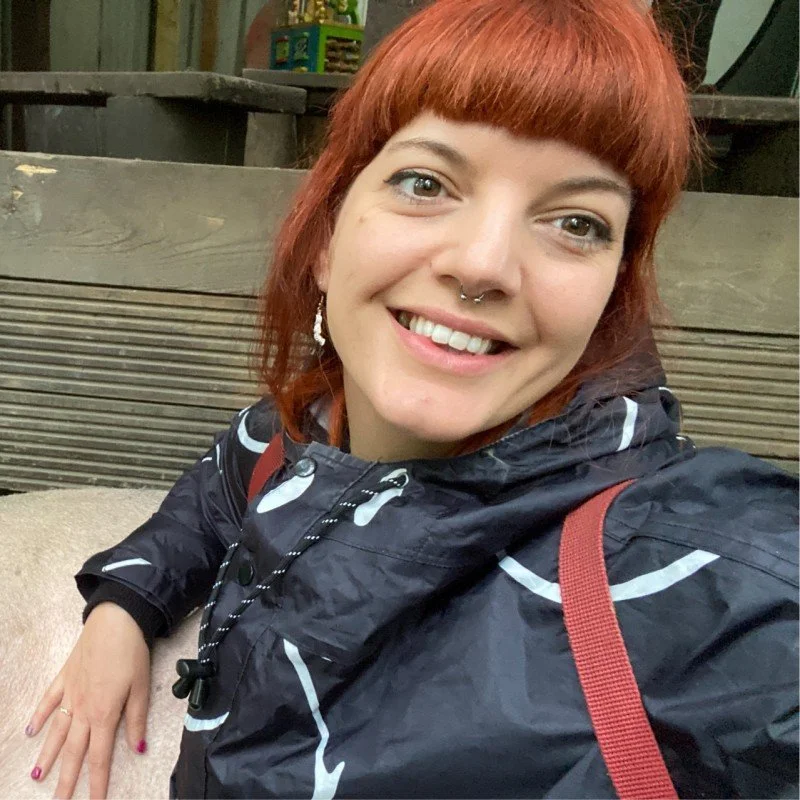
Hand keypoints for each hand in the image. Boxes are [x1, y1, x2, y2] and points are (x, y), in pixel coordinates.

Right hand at [25, 602, 150, 798]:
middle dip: (67, 780)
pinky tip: (30, 731)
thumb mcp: (143, 687)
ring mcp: (70, 693)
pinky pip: (48, 701)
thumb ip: (137, 719)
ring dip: (47, 755)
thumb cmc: (133, 653)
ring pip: (57, 731)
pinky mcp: (64, 677)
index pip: (99, 757)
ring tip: (37, 777)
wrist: (116, 621)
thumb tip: (137, 748)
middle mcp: (83, 709)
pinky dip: (39, 716)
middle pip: (74, 751)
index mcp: (105, 714)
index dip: (96, 784)